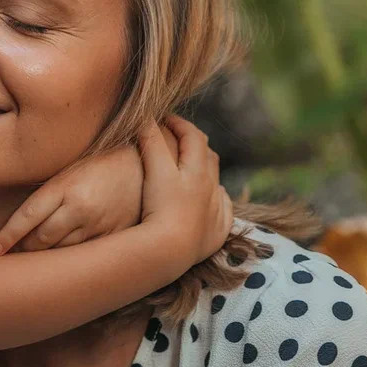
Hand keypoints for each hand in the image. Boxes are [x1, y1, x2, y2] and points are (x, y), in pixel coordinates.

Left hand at [0, 145, 143, 254]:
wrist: (144, 162)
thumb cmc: (101, 162)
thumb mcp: (71, 169)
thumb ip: (49, 191)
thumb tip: (23, 218)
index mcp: (65, 185)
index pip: (27, 216)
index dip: (8, 235)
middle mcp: (80, 207)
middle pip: (41, 238)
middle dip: (25, 248)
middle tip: (14, 252)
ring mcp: (98, 224)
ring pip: (62, 251)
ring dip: (46, 256)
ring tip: (37, 257)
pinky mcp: (114, 236)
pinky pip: (86, 255)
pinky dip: (72, 260)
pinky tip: (66, 261)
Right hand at [139, 115, 231, 265]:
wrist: (171, 251)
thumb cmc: (162, 208)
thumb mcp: (155, 169)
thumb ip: (151, 140)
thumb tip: (144, 115)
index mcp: (198, 169)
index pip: (192, 136)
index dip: (178, 123)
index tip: (163, 118)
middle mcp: (211, 187)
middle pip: (208, 156)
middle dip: (193, 142)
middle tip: (175, 138)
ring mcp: (216, 210)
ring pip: (216, 183)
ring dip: (206, 170)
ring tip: (191, 168)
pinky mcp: (216, 232)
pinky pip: (222, 210)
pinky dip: (215, 200)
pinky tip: (207, 201)